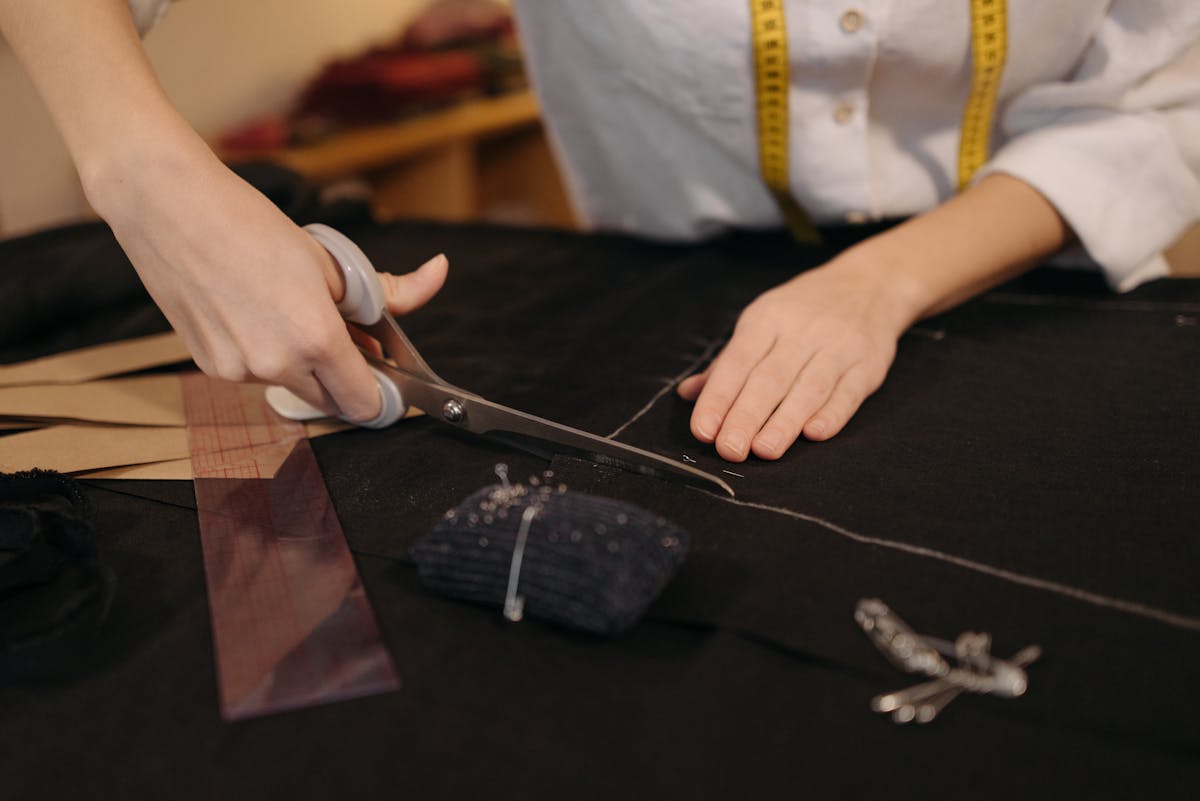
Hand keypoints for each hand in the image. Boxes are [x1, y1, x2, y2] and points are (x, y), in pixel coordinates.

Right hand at [89, 143, 446, 421]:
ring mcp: (238, 370)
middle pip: (331, 401)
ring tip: (286, 308)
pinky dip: (264, 354)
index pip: (364, 403)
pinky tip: (251, 310)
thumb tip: (438, 275)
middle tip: (342, 333)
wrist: (168, 205)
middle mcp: (276, 364)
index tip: (384, 375)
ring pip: (290, 385)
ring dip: (301, 363)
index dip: (381, 393)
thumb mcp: (332, 259)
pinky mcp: (208, 366)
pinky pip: (254, 374)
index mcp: (315, 338)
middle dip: (343, 376)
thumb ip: (390, 290)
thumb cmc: (250, 224)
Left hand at [677, 254, 919, 460]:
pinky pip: (848, 392)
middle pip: (770, 379)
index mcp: (767, 318)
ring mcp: (839, 346)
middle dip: (746, 417)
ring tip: (764, 451)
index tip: (704, 430)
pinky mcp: (869, 364)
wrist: (871, 283)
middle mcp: (803, 330)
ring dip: (785, 422)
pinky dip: (832, 414)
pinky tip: (814, 434)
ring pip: (808, 388)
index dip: (718, 398)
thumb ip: (727, 362)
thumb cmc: (803, 310)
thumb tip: (688, 394)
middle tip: (728, 450)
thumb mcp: (762, 321)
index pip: (738, 362)